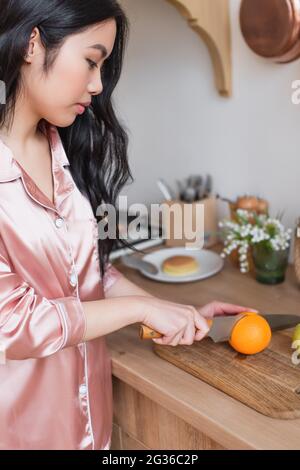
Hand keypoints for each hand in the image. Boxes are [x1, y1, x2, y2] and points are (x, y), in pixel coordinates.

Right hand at [140, 297, 257, 345]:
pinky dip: (165, 340)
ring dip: (172, 340)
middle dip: (182, 337)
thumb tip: (196, 337)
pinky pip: (175, 341)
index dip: (238, 311)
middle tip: (171, 330)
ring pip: (186, 341)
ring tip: (163, 330)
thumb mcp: (177, 321)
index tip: (254, 313)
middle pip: (198, 335)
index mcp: (195, 311)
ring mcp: (187, 318)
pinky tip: (159, 331)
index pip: (220, 309)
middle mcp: (193, 312)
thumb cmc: (157, 318)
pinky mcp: (179, 324)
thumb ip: (189, 328)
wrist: (143, 308)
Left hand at [194, 301, 258, 340]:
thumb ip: (217, 325)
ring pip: (234, 316)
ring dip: (242, 318)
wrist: (188, 324)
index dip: (245, 310)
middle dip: (246, 313)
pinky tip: (241, 330)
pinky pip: (230, 321)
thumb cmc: (196, 321)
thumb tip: (227, 329)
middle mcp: (219, 309)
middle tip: (257, 317)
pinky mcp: (219, 320)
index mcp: (217, 306)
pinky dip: (236, 324)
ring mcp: (219, 314)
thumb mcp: (208, 323)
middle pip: (236, 310)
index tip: (255, 312)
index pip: (234, 307)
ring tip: (252, 322)